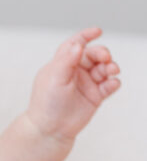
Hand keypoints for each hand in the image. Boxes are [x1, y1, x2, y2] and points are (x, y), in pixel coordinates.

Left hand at [26, 28, 120, 143]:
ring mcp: (86, 83)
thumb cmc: (46, 103)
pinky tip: (112, 83)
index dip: (86, 36)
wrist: (50, 129)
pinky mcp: (95, 96)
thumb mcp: (54, 78)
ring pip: (104, 68)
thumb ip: (67, 60)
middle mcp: (75, 71)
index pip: (75, 44)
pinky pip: (109, 85)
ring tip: (112, 70)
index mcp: (62, 63)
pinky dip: (113, 82)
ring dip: (111, 66)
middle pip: (94, 55)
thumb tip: (78, 45)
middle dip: (102, 53)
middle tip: (105, 58)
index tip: (98, 31)